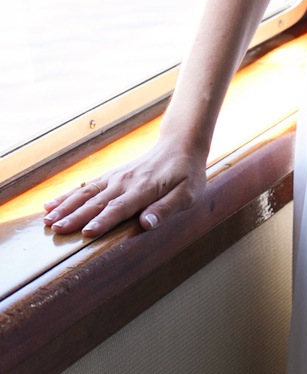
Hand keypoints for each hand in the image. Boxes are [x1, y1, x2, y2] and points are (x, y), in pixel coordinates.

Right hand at [42, 139, 206, 237]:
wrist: (181, 144)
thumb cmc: (187, 174)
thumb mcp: (187, 193)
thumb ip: (167, 208)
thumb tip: (146, 224)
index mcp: (145, 189)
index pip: (120, 208)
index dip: (103, 221)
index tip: (85, 233)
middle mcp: (126, 182)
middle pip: (98, 201)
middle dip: (75, 216)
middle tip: (55, 230)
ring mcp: (116, 177)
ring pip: (86, 193)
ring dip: (66, 206)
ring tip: (47, 220)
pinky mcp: (111, 176)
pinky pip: (86, 186)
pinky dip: (68, 195)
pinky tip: (51, 204)